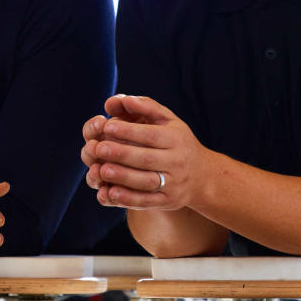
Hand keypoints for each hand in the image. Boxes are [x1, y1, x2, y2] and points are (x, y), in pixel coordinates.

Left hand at [81, 94, 213, 209]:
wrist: (202, 176)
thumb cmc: (177, 141)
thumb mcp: (168, 120)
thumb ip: (145, 106)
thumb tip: (122, 99)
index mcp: (176, 138)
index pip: (151, 135)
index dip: (129, 131)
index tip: (107, 127)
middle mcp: (177, 161)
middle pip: (147, 159)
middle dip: (122, 154)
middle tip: (98, 149)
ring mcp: (173, 183)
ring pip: (146, 182)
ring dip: (123, 177)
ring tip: (102, 170)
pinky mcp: (167, 201)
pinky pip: (146, 201)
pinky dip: (128, 199)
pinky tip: (110, 193)